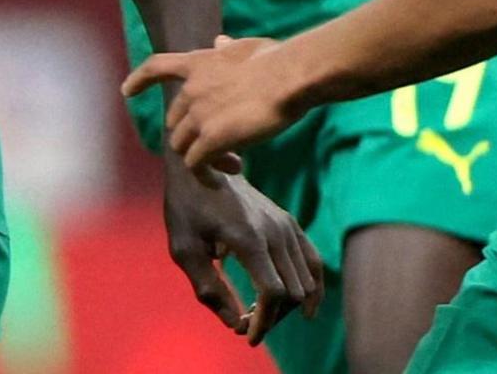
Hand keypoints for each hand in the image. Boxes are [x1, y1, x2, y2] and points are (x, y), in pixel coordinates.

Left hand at [124, 36, 301, 174]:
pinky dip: (203, 175)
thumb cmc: (276, 60)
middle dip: (192, 135)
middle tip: (223, 146)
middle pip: (174, 121)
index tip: (127, 91)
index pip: (157, 67)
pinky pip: (195, 164)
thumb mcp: (246, 47)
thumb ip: (229, 49)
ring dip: (200, 158)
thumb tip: (220, 42)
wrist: (288, 77)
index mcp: (198, 63)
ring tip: (232, 163)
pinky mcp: (212, 139)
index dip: (140, 80)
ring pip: (182, 146)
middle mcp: (191, 90)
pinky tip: (219, 181)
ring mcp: (198, 115)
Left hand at [161, 157, 324, 344]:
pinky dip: (312, 287)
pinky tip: (304, 308)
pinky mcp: (289, 222)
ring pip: (305, 281)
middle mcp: (274, 232)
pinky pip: (313, 261)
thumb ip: (208, 287)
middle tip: (248, 326)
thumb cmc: (186, 205)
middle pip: (291, 292)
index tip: (247, 335)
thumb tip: (234, 322)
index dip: (263, 322)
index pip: (273, 293)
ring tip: (264, 316)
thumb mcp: (184, 248)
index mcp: (248, 238)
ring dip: (288, 307)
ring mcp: (286, 225)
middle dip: (273, 318)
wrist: (200, 160)